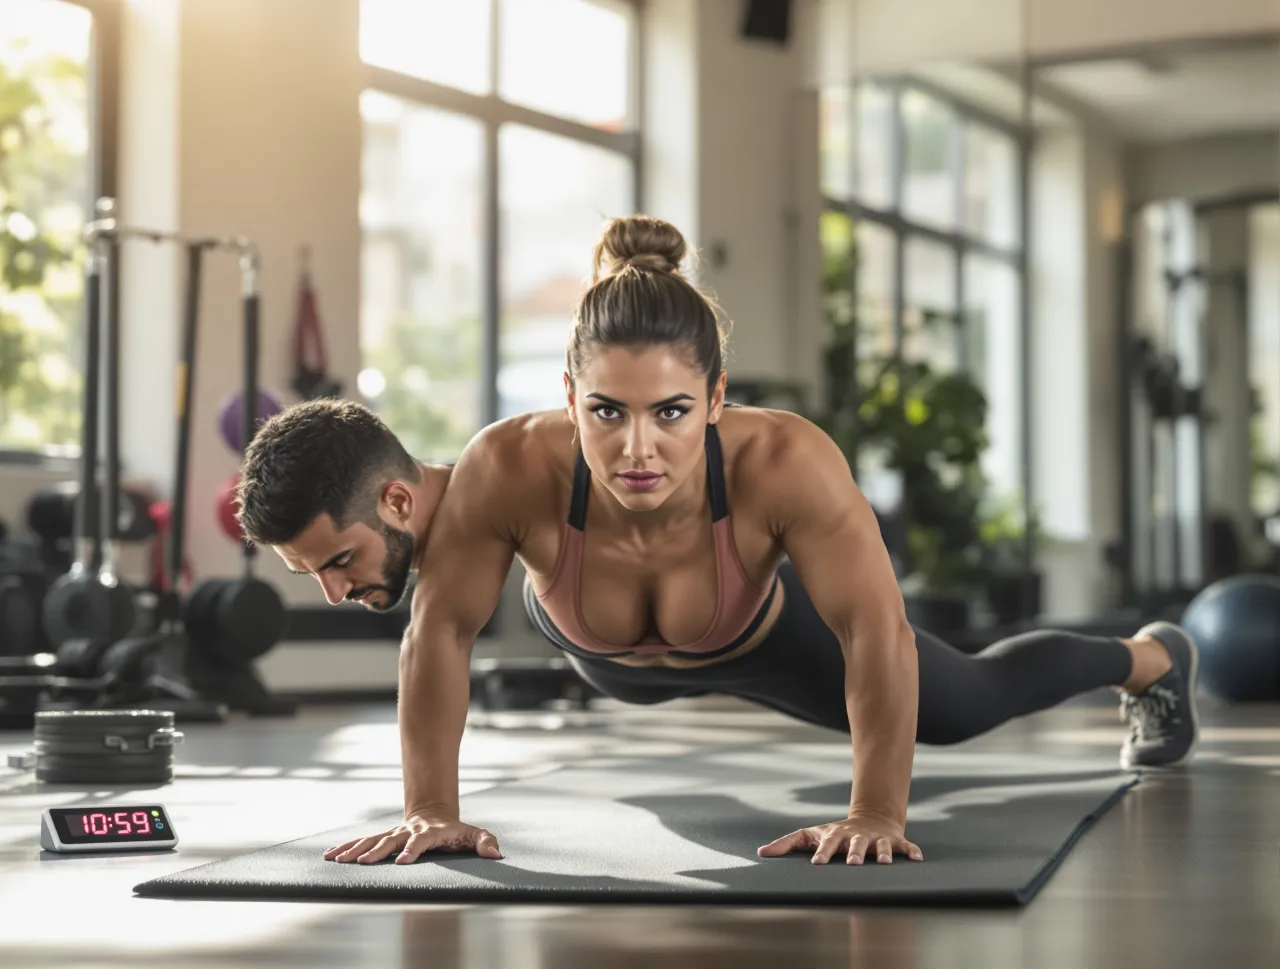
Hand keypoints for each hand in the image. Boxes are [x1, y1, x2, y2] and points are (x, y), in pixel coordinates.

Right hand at [323, 813, 501, 864]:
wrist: (435, 814)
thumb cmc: (457, 831)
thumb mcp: (474, 834)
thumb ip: (486, 842)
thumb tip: (495, 854)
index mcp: (430, 833)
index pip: (420, 842)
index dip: (412, 851)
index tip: (402, 863)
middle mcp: (409, 831)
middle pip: (390, 841)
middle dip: (377, 851)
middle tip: (363, 862)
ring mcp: (394, 833)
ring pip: (372, 840)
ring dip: (355, 849)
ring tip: (338, 860)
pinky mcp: (384, 836)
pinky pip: (363, 841)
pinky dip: (346, 847)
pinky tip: (330, 855)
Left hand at [757, 814, 922, 865]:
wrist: (871, 818)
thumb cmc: (835, 834)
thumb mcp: (811, 835)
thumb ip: (787, 843)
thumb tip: (760, 852)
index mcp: (836, 836)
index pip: (827, 844)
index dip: (823, 853)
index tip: (817, 864)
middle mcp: (856, 837)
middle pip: (855, 845)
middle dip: (854, 853)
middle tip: (852, 864)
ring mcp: (876, 839)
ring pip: (880, 846)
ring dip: (883, 854)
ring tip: (885, 863)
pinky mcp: (894, 842)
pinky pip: (906, 846)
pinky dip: (912, 851)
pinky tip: (918, 858)